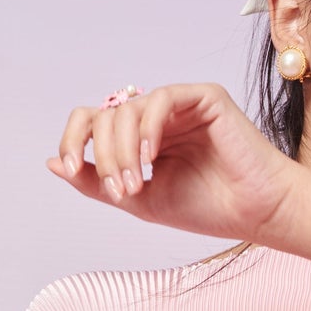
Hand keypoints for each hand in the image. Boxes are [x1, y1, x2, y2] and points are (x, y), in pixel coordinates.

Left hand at [46, 84, 295, 243]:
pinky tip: (152, 159)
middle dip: (105, 156)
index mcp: (141, 138)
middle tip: (124, 191)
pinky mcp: (204, 97)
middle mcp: (157, 118)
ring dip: (123, 151)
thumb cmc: (207, 209)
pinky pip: (159, 99)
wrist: (256, 213)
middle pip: (104, 116)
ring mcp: (179, 105)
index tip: (72, 168)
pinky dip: (147, 128)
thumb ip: (97, 182)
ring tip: (139, 184)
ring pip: (126, 110)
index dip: (74, 141)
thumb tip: (53, 163)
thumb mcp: (138, 200)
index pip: (92, 122)